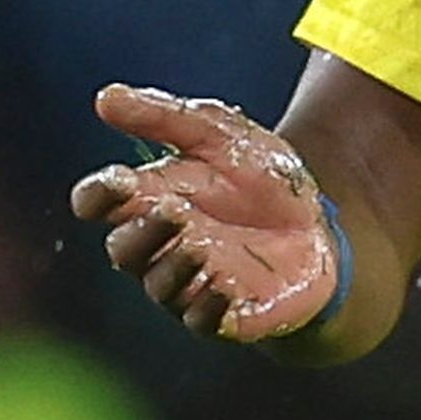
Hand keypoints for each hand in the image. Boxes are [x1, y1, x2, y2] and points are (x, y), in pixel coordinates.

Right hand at [70, 82, 341, 342]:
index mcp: (148, 199)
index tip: (119, 181)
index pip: (97, 203)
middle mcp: (159, 246)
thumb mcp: (220, 134)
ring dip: (174, 268)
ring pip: (160, 286)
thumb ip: (165, 118)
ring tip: (198, 245)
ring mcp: (190, 282)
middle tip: (173, 211)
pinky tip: (226, 287)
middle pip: (123, 250)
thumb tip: (106, 98)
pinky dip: (209, 307)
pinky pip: (203, 321)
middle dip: (142, 233)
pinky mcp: (225, 315)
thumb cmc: (260, 177)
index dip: (97, 195)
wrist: (323, 219)